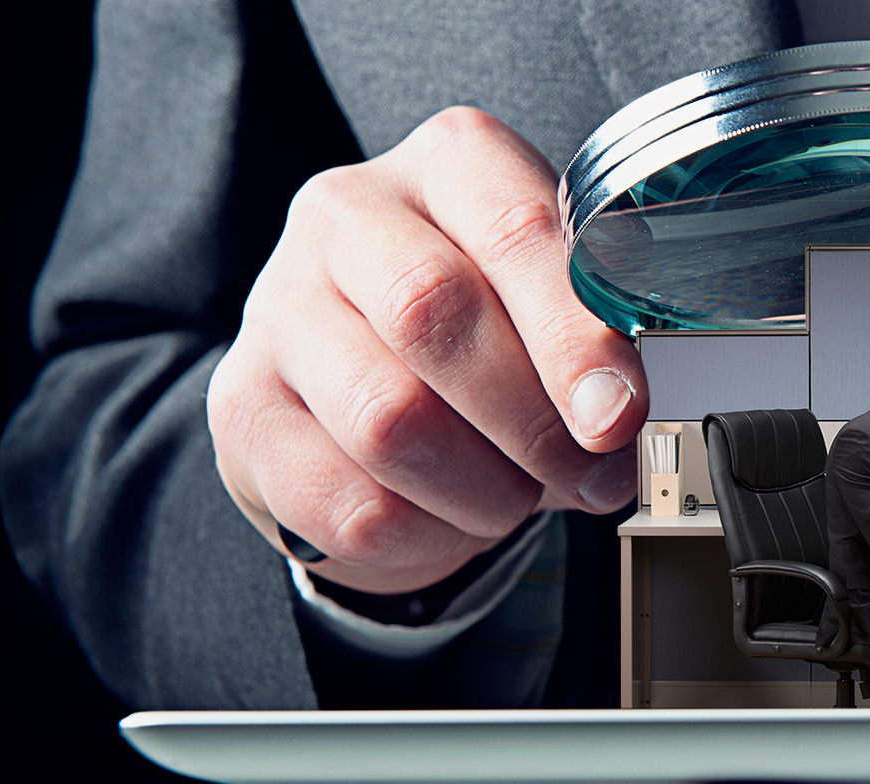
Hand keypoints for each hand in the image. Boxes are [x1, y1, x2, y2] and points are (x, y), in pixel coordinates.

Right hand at [207, 107, 646, 593]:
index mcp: (449, 164)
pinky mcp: (243, 410)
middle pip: (433, 314)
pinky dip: (426, 533)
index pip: (513, 228)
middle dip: (533, 421)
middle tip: (588, 470)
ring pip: (388, 420)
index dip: (574, 334)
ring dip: (484, 488)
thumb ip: (597, 340)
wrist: (368, 399)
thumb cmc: (483, 338)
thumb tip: (626, 413)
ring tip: (517, 493)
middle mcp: (346, 214)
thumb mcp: (553, 310)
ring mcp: (278, 308)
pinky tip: (447, 515)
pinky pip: (351, 502)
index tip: (618, 413)